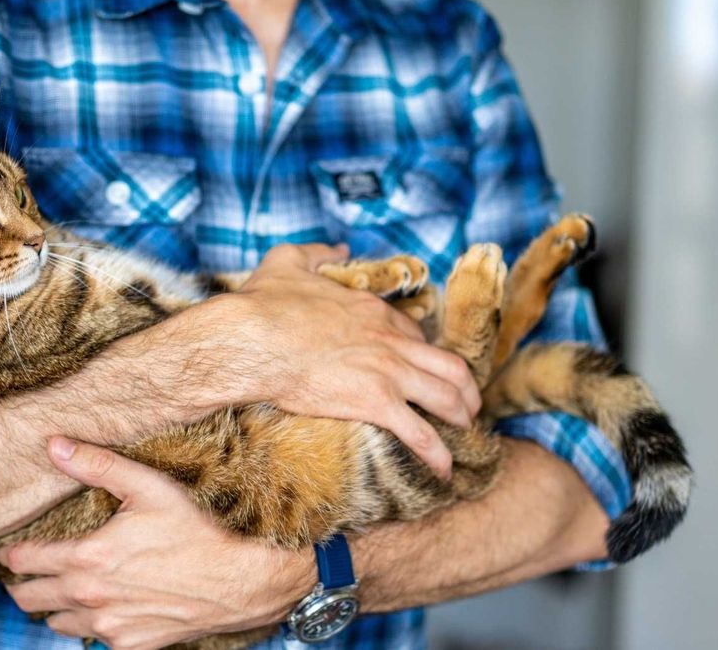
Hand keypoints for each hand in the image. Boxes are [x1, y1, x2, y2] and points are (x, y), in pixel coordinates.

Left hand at [0, 438, 313, 649]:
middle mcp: (91, 599)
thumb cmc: (197, 530)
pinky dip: (88, 625)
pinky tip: (101, 606)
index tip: (5, 549)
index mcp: (88, 558)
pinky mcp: (130, 646)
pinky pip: (92, 640)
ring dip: (52, 606)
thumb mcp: (148, 487)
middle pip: (29, 599)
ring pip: (56, 623)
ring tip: (59, 588)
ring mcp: (109, 628)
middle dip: (21, 583)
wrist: (241, 581)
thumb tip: (53, 446)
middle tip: (24, 571)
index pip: (25, 560)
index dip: (9, 554)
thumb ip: (97, 466)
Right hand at [208, 243, 478, 478]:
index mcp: (373, 311)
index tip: (424, 369)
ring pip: (447, 397)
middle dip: (466, 389)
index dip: (425, 354)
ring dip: (462, 418)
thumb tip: (339, 247)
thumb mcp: (288, 261)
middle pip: (449, 365)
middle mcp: (390, 340)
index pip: (416, 334)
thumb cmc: (262, 305)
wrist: (250, 341)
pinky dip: (439, 453)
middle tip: (467, 406)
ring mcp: (387, 372)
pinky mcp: (375, 403)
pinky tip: (444, 470)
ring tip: (465, 435)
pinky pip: (421, 433)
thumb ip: (318, 252)